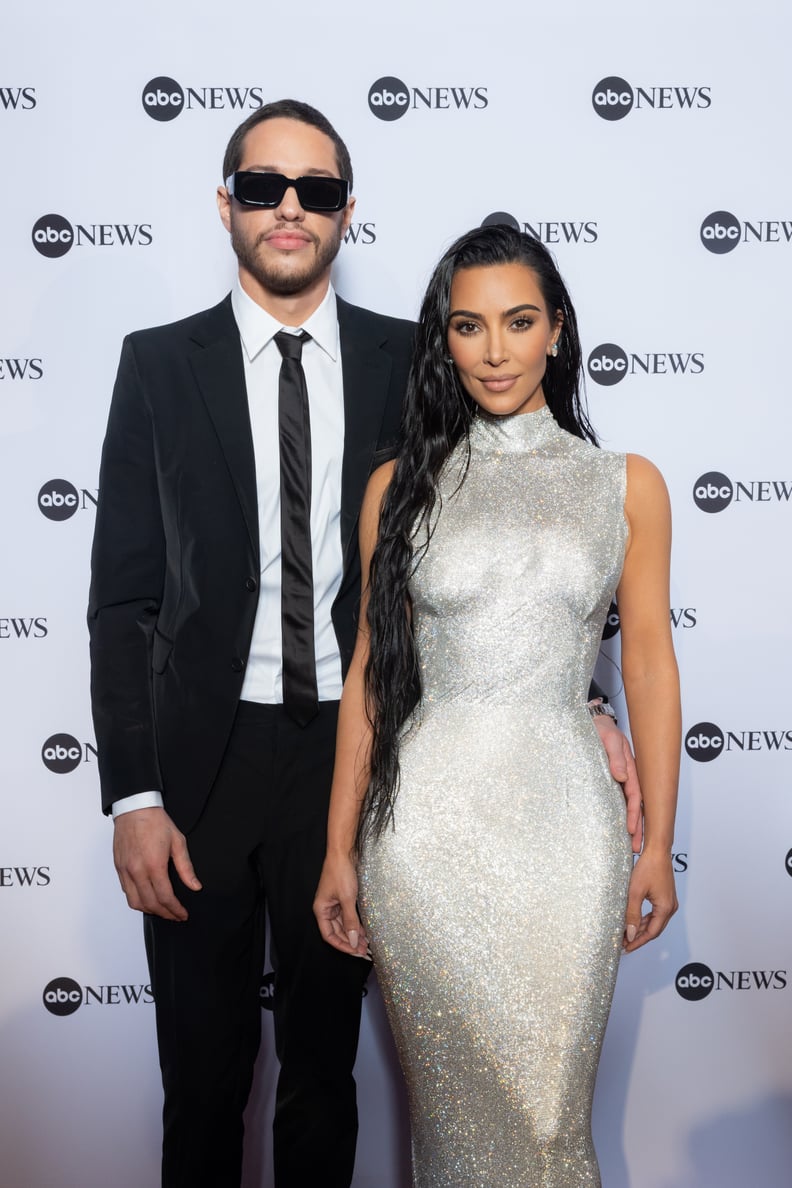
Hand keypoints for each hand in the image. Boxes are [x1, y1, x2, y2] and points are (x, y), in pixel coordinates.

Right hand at [113, 806, 200, 920]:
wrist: (134, 809)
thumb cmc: (156, 822)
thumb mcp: (178, 842)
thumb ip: (186, 868)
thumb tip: (195, 886)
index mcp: (154, 865)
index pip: (165, 898)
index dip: (175, 910)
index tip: (182, 914)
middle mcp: (137, 871)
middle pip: (150, 904)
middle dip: (165, 914)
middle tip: (175, 915)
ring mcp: (126, 871)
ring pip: (135, 902)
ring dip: (149, 910)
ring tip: (162, 910)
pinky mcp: (119, 868)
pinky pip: (127, 892)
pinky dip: (137, 900)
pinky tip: (147, 898)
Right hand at [313, 854, 369, 958]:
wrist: (344, 852)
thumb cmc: (341, 872)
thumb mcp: (347, 899)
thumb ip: (350, 921)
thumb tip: (353, 941)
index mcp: (321, 910)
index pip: (329, 936)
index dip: (341, 945)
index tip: (355, 952)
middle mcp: (326, 908)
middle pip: (337, 932)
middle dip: (350, 942)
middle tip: (364, 951)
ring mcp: (334, 904)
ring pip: (343, 925)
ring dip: (354, 934)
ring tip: (367, 944)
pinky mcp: (342, 898)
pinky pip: (348, 916)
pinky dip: (355, 924)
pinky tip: (365, 931)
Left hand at [593, 715, 643, 853]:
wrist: (592, 722)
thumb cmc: (601, 729)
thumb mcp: (609, 739)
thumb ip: (616, 756)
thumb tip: (621, 776)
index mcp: (630, 768)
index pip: (634, 795)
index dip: (633, 813)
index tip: (632, 830)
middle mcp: (626, 777)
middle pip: (634, 806)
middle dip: (636, 828)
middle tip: (635, 849)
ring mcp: (618, 781)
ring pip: (626, 807)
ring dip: (630, 826)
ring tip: (630, 847)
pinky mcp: (608, 782)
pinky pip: (615, 801)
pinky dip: (619, 816)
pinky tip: (617, 830)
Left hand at [622, 849, 677, 951]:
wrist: (657, 851)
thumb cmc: (648, 868)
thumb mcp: (635, 892)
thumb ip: (632, 914)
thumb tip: (630, 934)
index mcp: (665, 908)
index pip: (651, 933)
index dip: (638, 942)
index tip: (626, 948)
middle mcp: (671, 907)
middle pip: (654, 929)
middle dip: (639, 936)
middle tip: (624, 942)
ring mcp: (669, 902)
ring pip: (655, 922)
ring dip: (641, 928)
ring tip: (626, 933)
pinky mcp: (666, 897)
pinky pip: (656, 914)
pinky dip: (645, 919)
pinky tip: (634, 921)